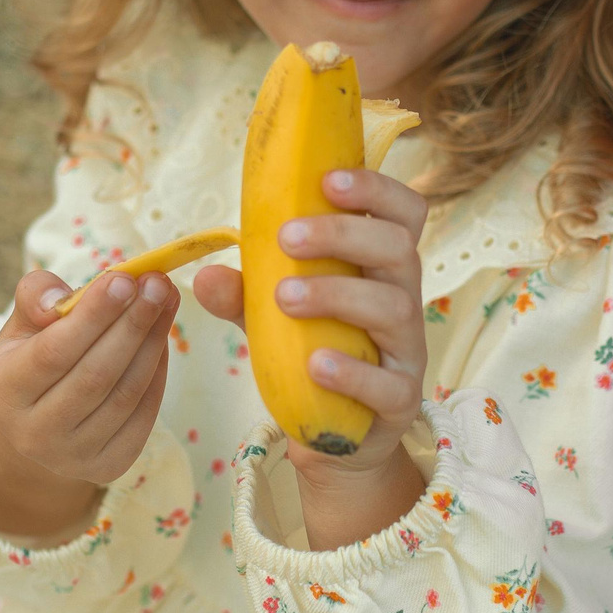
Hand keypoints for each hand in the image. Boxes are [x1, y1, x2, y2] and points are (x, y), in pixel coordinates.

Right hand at [0, 266, 180, 539]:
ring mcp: (73, 456)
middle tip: (158, 284)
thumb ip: (37, 296)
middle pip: (96, 375)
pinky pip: (143, 414)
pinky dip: (158, 372)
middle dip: (132, 325)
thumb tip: (61, 297)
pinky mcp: (109, 466)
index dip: (93, 316)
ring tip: (166, 301)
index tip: (124, 279)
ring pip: (126, 394)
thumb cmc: (32, 361)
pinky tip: (161, 337)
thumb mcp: (22, 326)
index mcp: (5, 391)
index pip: (54, 352)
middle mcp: (34, 432)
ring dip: (152, 343)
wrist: (35, 430)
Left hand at [194, 166, 428, 545]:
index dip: (375, 188)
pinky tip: (316, 363)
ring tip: (285, 298)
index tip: (327, 179)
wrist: (337, 434)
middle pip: (398, 248)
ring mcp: (407, 350)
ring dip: (338, 294)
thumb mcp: (272, 318)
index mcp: (380, 266)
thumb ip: (244, 295)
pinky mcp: (400, 400)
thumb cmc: (313, 353)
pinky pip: (389, 382)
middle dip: (342, 234)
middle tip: (286, 238)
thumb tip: (204, 275)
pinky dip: (352, 370)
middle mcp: (403, 299)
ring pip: (394, 307)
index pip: (402, 212)